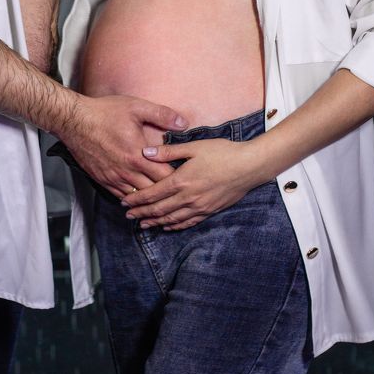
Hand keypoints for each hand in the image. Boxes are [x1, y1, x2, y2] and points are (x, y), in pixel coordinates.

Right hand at [59, 95, 187, 199]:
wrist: (74, 121)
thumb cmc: (105, 112)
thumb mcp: (136, 107)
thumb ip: (162, 114)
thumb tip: (183, 122)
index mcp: (138, 155)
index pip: (165, 177)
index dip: (178, 178)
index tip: (186, 175)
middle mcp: (127, 171)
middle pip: (154, 191)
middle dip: (167, 191)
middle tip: (178, 190)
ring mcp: (113, 178)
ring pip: (138, 198)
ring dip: (150, 198)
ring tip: (162, 198)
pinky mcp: (102, 180)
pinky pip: (121, 197)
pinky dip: (133, 199)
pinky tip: (140, 197)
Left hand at [121, 137, 266, 229]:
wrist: (248, 166)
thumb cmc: (222, 152)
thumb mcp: (194, 147)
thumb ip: (169, 152)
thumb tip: (145, 152)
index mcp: (181, 180)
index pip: (153, 193)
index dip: (137, 199)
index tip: (125, 202)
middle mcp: (188, 197)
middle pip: (159, 209)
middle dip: (141, 213)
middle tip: (128, 216)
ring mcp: (199, 206)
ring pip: (172, 219)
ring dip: (155, 222)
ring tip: (143, 224)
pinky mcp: (209, 211)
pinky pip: (188, 222)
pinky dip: (174, 226)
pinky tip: (168, 226)